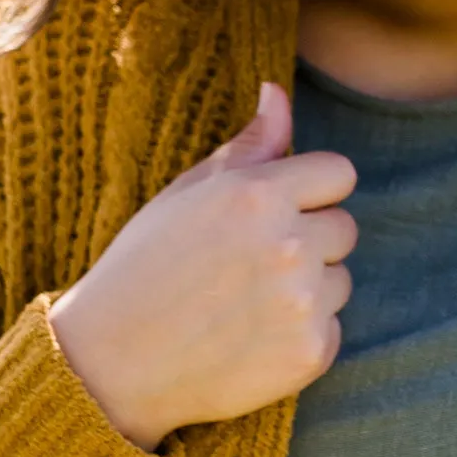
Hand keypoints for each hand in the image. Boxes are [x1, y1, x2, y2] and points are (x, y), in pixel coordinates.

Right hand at [49, 83, 358, 450]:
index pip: (339, 173)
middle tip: (248, 264)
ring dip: (308, 289)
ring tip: (244, 303)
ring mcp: (304, 303)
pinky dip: (302, 336)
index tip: (276, 212)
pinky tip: (250, 338)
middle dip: (309, 240)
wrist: (112, 363)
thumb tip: (278, 93)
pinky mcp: (311, 353)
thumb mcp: (187, 194)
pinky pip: (331, 329)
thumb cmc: (144, 267)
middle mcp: (289, 246)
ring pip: (340, 281)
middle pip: (344, 228)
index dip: (310, 191)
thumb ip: (248, 146)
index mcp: (259, 195)